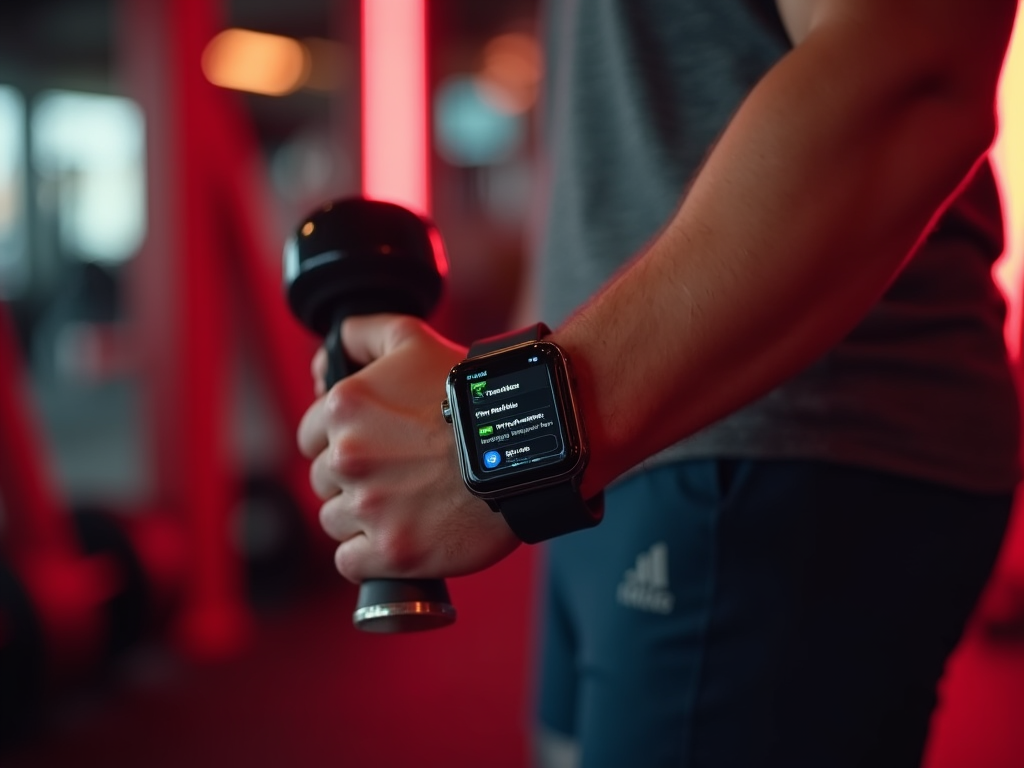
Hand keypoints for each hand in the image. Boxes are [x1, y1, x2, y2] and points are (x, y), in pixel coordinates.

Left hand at [297, 314, 520, 582]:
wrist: (528, 448)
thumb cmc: (474, 396)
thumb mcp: (415, 341)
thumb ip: (362, 333)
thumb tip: (322, 361)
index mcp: (344, 407)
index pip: (311, 437)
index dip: (342, 441)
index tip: (376, 446)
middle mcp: (347, 457)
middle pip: (325, 481)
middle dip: (356, 479)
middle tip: (401, 474)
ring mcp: (368, 507)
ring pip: (336, 522)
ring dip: (363, 518)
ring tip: (407, 504)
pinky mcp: (391, 551)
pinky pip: (351, 563)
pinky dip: (371, 556)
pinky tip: (401, 537)